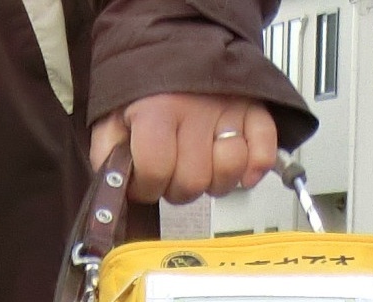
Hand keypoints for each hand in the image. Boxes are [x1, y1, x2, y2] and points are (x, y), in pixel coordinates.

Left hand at [90, 94, 277, 205]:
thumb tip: (116, 184)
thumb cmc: (148, 85)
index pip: (156, 169)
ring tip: (202, 170)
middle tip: (172, 177)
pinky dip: (255, 168)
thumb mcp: (113, 113)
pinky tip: (240, 172)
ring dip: (214, 182)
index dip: (147, 187)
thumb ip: (109, 151)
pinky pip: (264, 150)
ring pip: (229, 170)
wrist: (181, 41)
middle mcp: (195, 109)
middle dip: (178, 189)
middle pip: (192, 180)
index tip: (145, 183)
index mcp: (156, 109)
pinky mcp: (254, 109)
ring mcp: (228, 109)